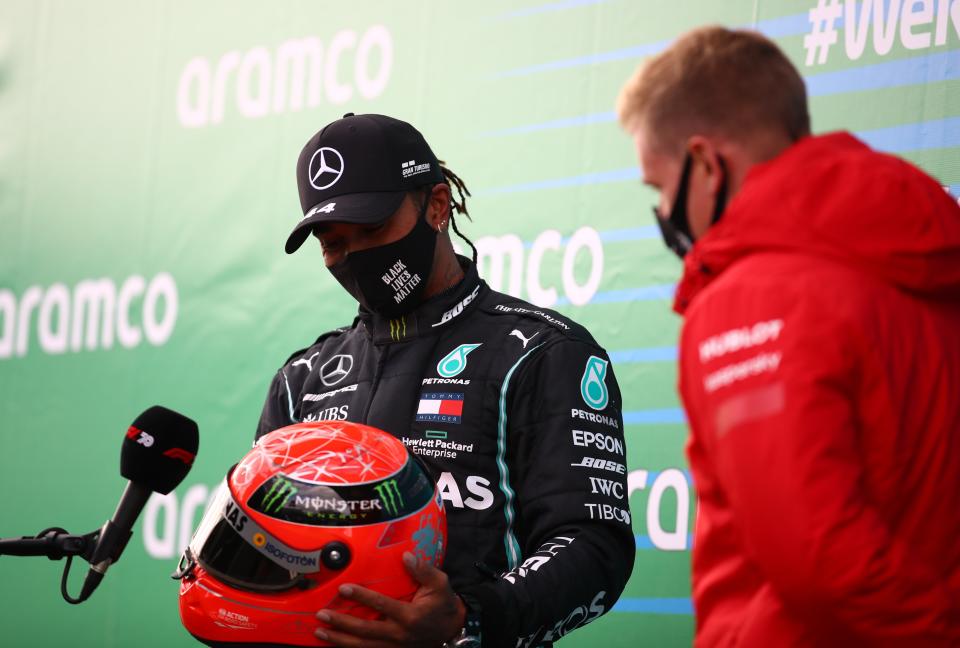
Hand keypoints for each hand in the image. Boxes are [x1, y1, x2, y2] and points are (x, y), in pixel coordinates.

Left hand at [315, 551, 465, 646]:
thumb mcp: (440, 583)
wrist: (450, 628)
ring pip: (362, 646)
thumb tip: (407, 556)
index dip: (361, 597)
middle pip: (365, 630)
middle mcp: (399, 633)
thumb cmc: (442, 603)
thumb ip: (423, 570)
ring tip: (320, 632)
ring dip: (339, 640)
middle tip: (322, 615)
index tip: (344, 589)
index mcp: (410, 615)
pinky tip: (334, 643)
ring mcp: (394, 646)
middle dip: (341, 623)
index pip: (381, 605)